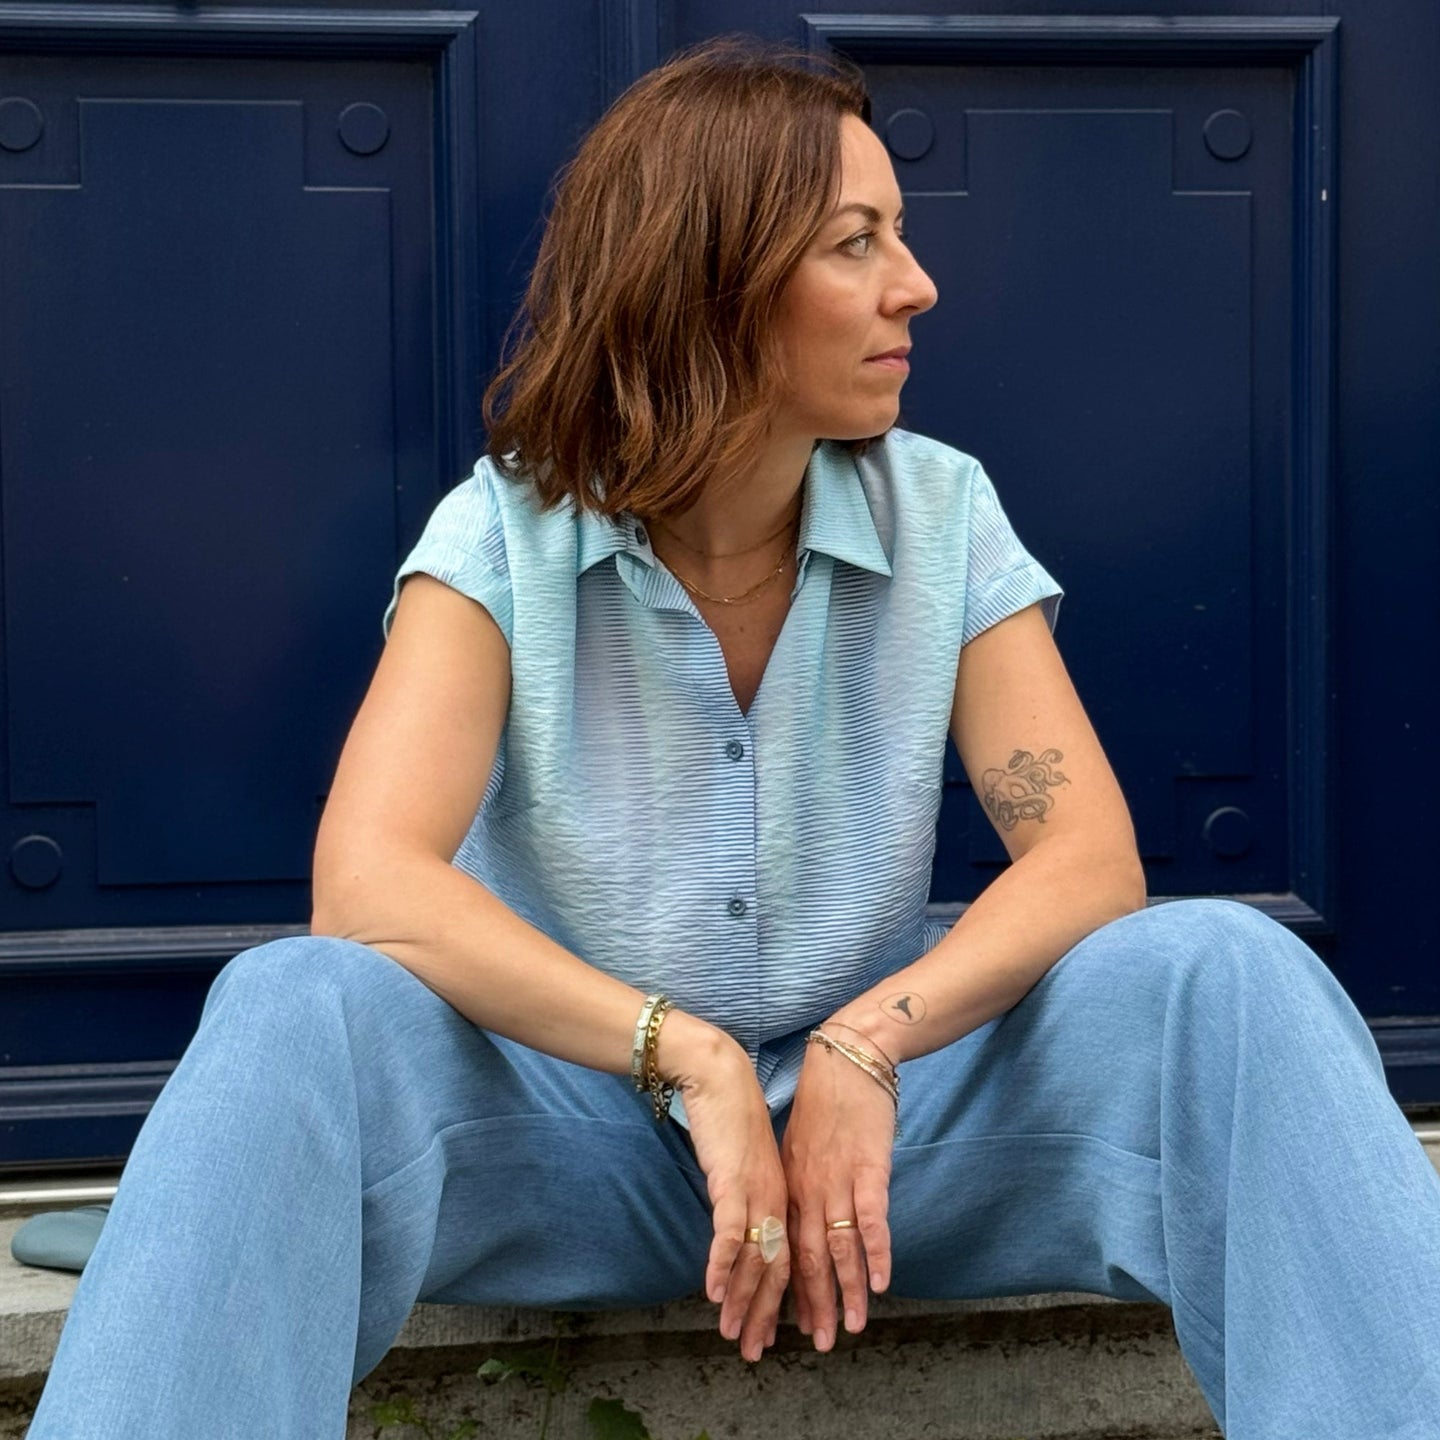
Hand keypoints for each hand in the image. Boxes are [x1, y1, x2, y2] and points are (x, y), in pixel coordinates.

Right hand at [657, 1015, 789, 1362]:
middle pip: (777, 1268)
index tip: (773, 1333)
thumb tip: (738, 1227)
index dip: (782, 1300)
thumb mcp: (744, 1164)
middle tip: (756, 1353)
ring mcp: (758, 1191)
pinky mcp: (734, 1180)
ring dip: (745, 1301)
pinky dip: (722, 1264)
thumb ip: (746, 1196)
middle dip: (766, 1315)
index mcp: (783, 1196)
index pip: (788, 1258)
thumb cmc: (729, 1116)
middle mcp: (777, 1199)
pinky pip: (730, 1231)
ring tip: (735, 1336)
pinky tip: (713, 1292)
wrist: (719, 1075)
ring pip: (756, 1257)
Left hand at [780, 1034, 895, 1351]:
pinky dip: (874, 1251)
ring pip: (838, 1246)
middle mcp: (808, 1189)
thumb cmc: (825, 1102)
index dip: (787, 1292)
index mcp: (790, 1186)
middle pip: (808, 1258)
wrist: (846, 1058)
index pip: (786, 1250)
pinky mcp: (867, 1167)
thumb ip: (799, 1185)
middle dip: (812, 1305)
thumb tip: (800, 1217)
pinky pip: (869, 1217)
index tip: (786, 1327)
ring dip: (845, 1291)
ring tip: (850, 1328)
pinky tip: (879, 1281)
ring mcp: (837, 1180)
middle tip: (817, 1345)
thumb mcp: (798, 1146)